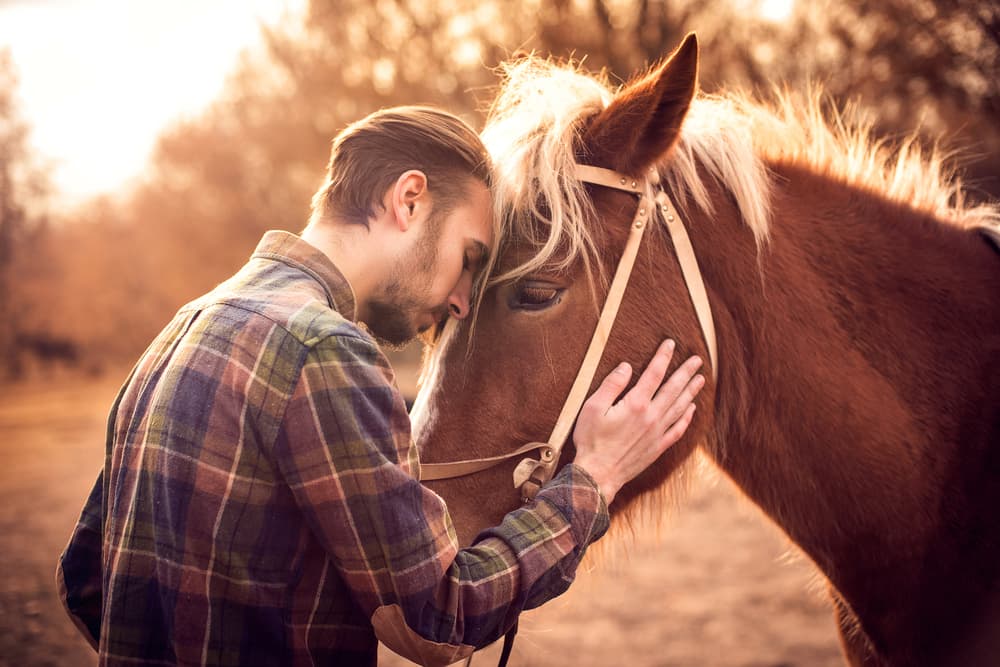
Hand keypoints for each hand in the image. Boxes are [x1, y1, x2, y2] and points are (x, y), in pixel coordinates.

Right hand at [572, 339, 704, 503]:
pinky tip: (691, 409)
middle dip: (686, 372)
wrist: (598, 474)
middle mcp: (651, 417)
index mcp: (635, 404)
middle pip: (673, 389)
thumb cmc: (591, 440)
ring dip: (691, 391)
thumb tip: (627, 366)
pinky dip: (687, 418)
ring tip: (701, 379)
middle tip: (697, 359)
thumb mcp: (592, 407)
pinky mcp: (657, 447)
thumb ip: (612, 385)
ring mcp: (657, 433)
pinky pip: (678, 430)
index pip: (653, 374)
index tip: (670, 344)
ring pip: (679, 407)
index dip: (663, 357)